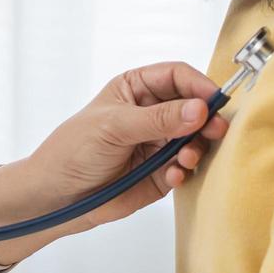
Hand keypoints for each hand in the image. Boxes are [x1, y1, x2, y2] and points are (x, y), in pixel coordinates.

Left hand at [0, 62, 226, 264]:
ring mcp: (159, 143)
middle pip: (195, 108)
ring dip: (197, 149)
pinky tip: (171, 176)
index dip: (199, 85)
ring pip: (196, 139)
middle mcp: (152, 113)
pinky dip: (184, 172)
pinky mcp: (162, 172)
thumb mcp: (114, 126)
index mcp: (136, 88)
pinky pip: (186, 168)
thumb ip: (158, 119)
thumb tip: (199, 109)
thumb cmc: (73, 150)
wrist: (58, 196)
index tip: (214, 101)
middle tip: (215, 131)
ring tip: (185, 159)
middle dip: (207, 119)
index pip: (177, 76)